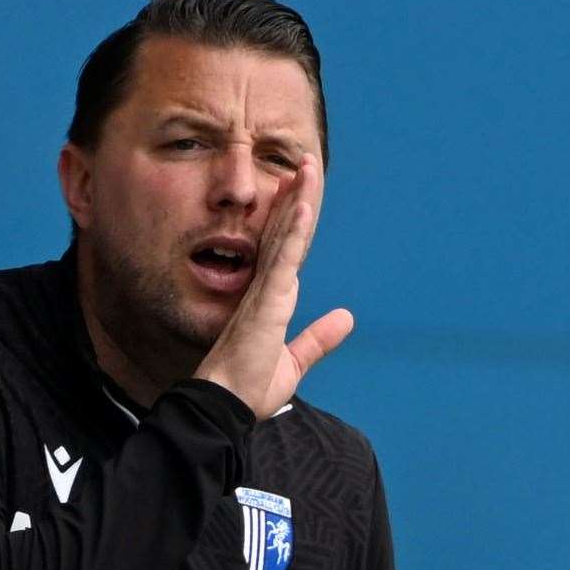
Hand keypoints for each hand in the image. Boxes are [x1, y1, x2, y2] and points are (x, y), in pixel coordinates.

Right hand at [194, 154, 353, 418]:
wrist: (224, 407)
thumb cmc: (247, 389)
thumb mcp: (293, 362)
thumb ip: (318, 338)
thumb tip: (346, 318)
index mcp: (270, 301)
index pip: (285, 250)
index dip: (293, 220)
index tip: (300, 192)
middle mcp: (265, 289)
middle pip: (284, 233)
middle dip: (296, 197)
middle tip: (305, 163)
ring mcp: (264, 293)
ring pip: (284, 236)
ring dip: (298, 200)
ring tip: (308, 166)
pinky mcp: (265, 302)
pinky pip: (282, 259)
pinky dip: (292, 232)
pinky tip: (302, 205)